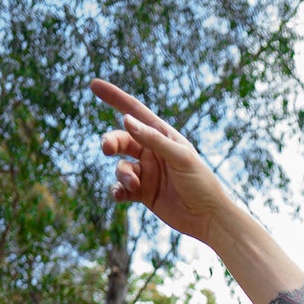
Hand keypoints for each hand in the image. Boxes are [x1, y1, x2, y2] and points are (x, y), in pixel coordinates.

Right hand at [92, 79, 231, 242]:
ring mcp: (147, 173)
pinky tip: (119, 195)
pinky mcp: (144, 194)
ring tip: (134, 184)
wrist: (209, 218)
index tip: (94, 85)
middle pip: (121, 140)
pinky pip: (121, 189)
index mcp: (163, 136)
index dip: (115, 98)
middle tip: (106, 148)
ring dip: (123, 174)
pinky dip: (117, 191)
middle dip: (111, 142)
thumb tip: (126, 120)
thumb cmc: (201, 182)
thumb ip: (153, 139)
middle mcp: (152, 152)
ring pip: (121, 167)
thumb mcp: (180, 157)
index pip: (135, 112)